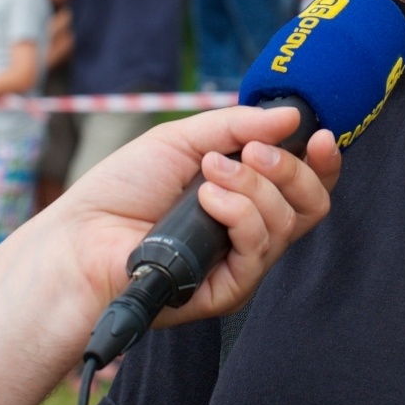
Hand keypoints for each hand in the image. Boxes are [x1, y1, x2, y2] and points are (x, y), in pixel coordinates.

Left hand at [40, 105, 340, 334]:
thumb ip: (238, 126)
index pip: (306, 183)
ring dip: (252, 188)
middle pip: (311, 205)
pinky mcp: (228, 289)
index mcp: (248, 194)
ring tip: (208, 177)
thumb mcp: (183, 140)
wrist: (81, 235)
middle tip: (253, 153)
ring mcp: (242, 261)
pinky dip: (238, 214)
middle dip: (290, 170)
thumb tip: (292, 115)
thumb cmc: (123, 189)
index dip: (323, 161)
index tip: (320, 135)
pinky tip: (207, 200)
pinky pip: (260, 249)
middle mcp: (252, 229)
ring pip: (286, 222)